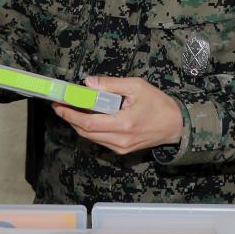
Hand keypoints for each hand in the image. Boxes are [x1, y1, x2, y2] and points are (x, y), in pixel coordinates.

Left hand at [52, 76, 183, 155]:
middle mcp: (120, 140)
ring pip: (91, 137)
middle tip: (61, 105)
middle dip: (70, 118)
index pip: (89, 122)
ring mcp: (121, 148)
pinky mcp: (122, 150)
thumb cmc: (158, 104)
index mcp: (124, 123)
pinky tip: (88, 117)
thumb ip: (110, 84)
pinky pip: (99, 140)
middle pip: (85, 132)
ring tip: (72, 109)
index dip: (70, 115)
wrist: (175, 125)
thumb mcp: (136, 86)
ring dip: (79, 124)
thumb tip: (88, 83)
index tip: (59, 105)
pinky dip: (90, 129)